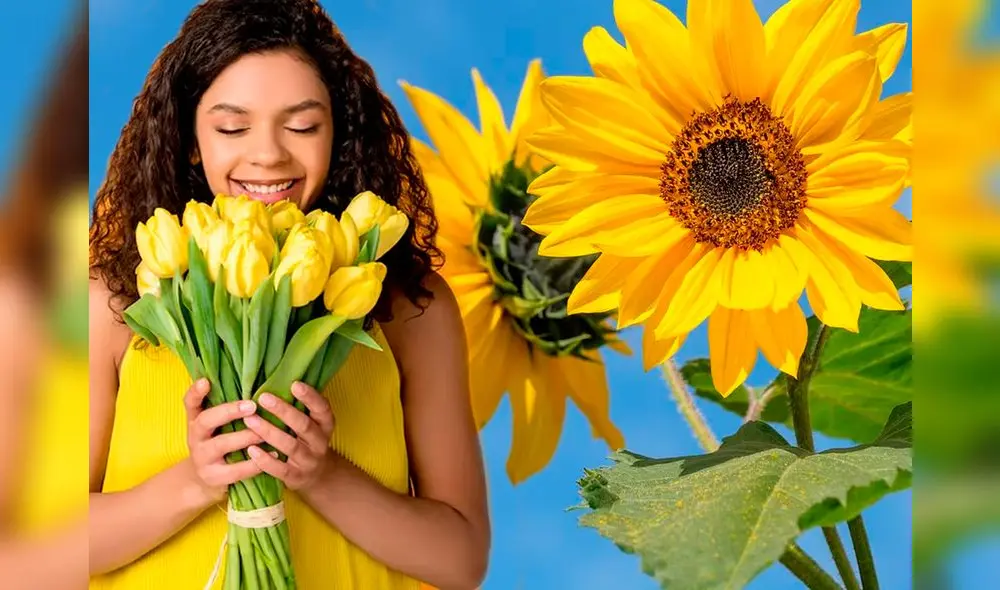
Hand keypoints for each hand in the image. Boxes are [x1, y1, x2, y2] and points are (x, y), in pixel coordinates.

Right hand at [183, 378, 263, 505]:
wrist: (206, 479)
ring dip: (245, 436)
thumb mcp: (217, 425)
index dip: (196, 392)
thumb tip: (258, 382)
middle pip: (205, 421)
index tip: (206, 381)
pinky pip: (235, 470)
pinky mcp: (213, 477)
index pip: (190, 402)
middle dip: (229, 412)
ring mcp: (202, 458)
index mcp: (196, 419)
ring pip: (221, 444)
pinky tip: (275, 454)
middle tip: (252, 405)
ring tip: (265, 432)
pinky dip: (256, 463)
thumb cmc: (219, 442)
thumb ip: (228, 408)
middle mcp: (195, 437)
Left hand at [243, 382, 335, 491]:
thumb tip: (277, 379)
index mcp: (325, 425)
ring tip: (250, 420)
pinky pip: (281, 470)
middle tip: (263, 398)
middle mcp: (320, 442)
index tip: (294, 384)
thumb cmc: (307, 440)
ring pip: (290, 446)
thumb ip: (300, 407)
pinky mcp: (296, 477)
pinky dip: (265, 460)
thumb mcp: (312, 423)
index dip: (311, 397)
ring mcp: (309, 461)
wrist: (317, 476)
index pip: (322, 409)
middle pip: (304, 426)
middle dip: (284, 411)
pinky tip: (251, 450)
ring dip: (269, 432)